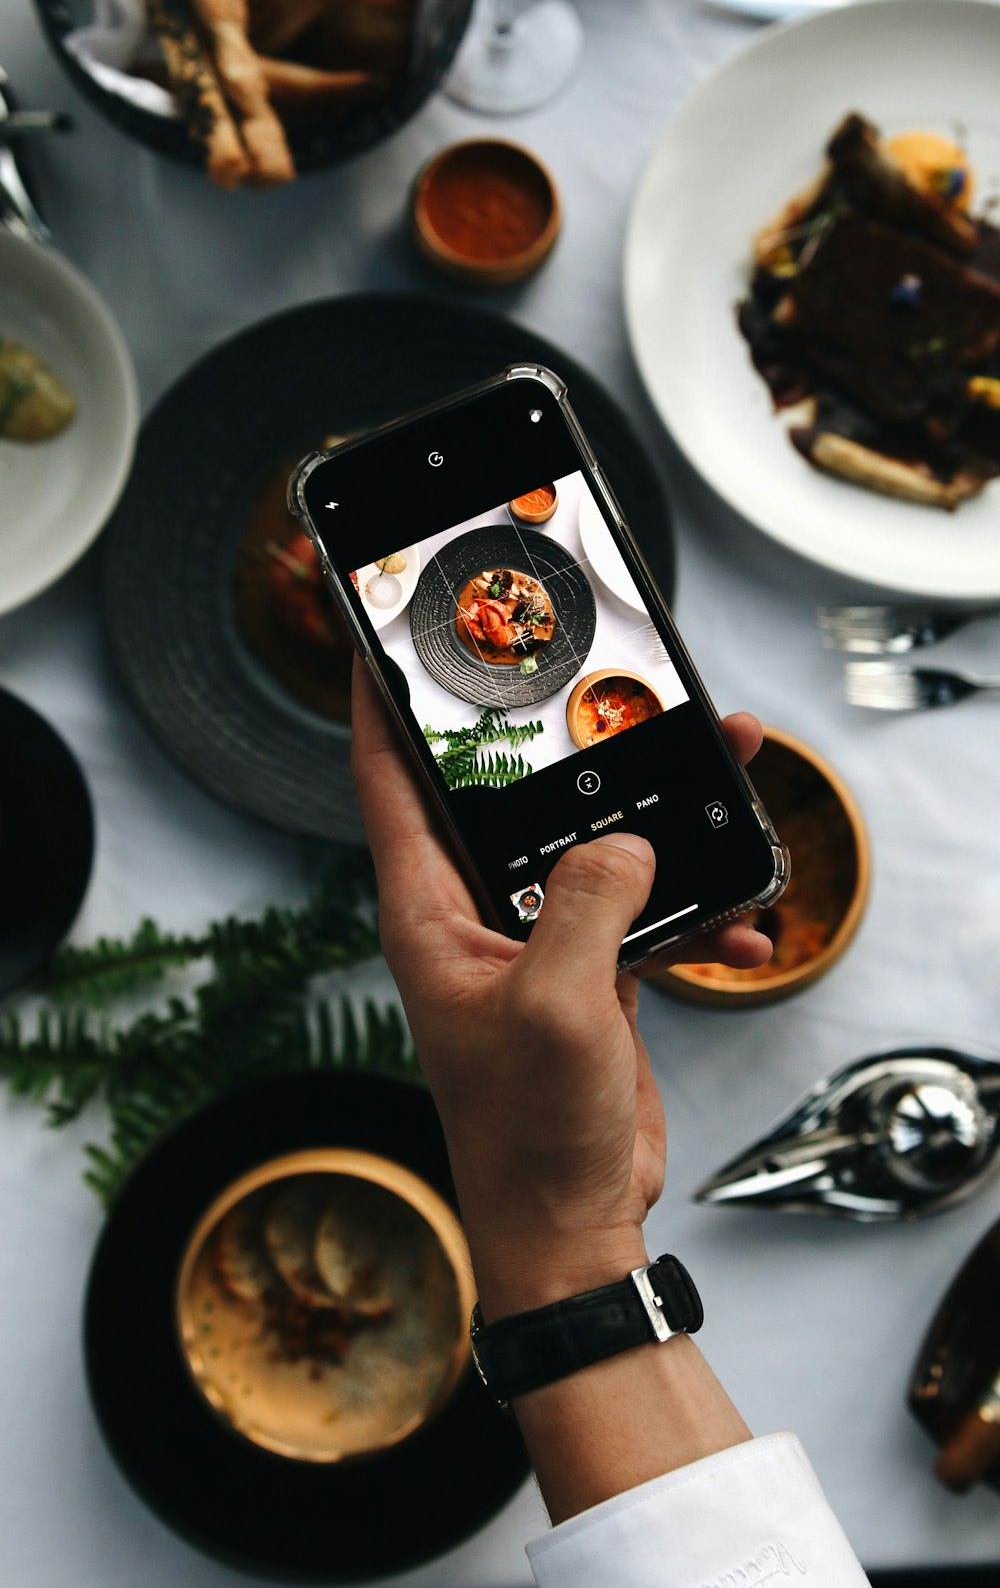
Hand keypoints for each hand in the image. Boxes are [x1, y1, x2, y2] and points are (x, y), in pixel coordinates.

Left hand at [350, 658, 770, 1319]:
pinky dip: (694, 913)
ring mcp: (534, 944)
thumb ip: (588, 904)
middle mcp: (473, 917)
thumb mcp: (557, 1004)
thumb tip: (628, 845)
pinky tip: (745, 924)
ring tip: (725, 771)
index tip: (388, 640)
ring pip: (592, 847)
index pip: (390, 783)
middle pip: (514, 799)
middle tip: (614, 683)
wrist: (571, 1225)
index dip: (384, 707)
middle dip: (567, 744)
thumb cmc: (528, 1134)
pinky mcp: (587, 974)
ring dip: (656, 820)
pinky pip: (642, 912)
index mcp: (430, 912)